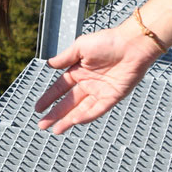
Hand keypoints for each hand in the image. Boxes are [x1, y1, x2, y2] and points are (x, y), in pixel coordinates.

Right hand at [35, 22, 161, 133]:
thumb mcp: (81, 47)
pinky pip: (97, 109)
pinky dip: (87, 116)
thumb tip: (48, 64)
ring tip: (56, 130)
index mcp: (78, 71)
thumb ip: (65, 58)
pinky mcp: (112, 96)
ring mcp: (100, 91)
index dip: (48, 99)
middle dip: (55, 115)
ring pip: (80, 110)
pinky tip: (75, 121)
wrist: (133, 44)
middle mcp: (88, 83)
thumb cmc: (108, 41)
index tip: (38, 108)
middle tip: (42, 125)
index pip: (59, 89)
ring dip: (68, 120)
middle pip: (67, 103)